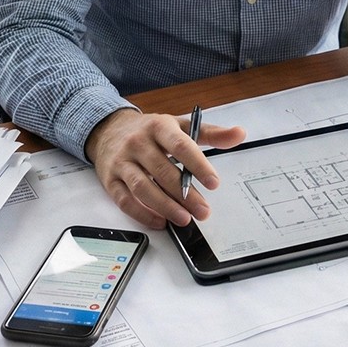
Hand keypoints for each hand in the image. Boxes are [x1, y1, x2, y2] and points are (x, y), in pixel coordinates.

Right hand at [85, 108, 245, 230]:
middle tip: (203, 210)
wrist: (109, 130)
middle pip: (163, 171)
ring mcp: (123, 162)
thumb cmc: (150, 131)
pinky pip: (125, 200)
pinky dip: (142, 214)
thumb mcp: (180, 125)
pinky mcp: (111, 180)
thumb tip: (239, 134)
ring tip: (184, 219)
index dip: (199, 166)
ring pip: (143, 188)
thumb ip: (211, 133)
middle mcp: (139, 143)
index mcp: (159, 127)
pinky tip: (160, 221)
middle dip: (185, 194)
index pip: (182, 146)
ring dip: (165, 206)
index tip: (214, 183)